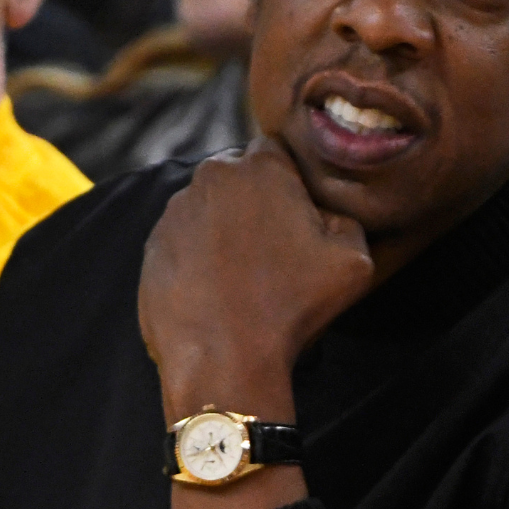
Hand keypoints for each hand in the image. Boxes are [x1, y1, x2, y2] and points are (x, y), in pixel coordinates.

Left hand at [138, 137, 373, 422]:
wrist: (223, 359)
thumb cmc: (292, 304)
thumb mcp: (355, 258)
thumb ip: (346, 217)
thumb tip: (325, 212)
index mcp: (261, 167)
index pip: (278, 149)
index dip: (293, 179)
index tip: (302, 214)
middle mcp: (211, 177)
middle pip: (240, 175)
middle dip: (258, 199)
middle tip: (277, 245)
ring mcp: (175, 212)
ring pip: (211, 206)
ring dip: (228, 226)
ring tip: (247, 272)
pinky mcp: (153, 246)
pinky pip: (185, 239)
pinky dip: (201, 254)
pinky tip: (220, 288)